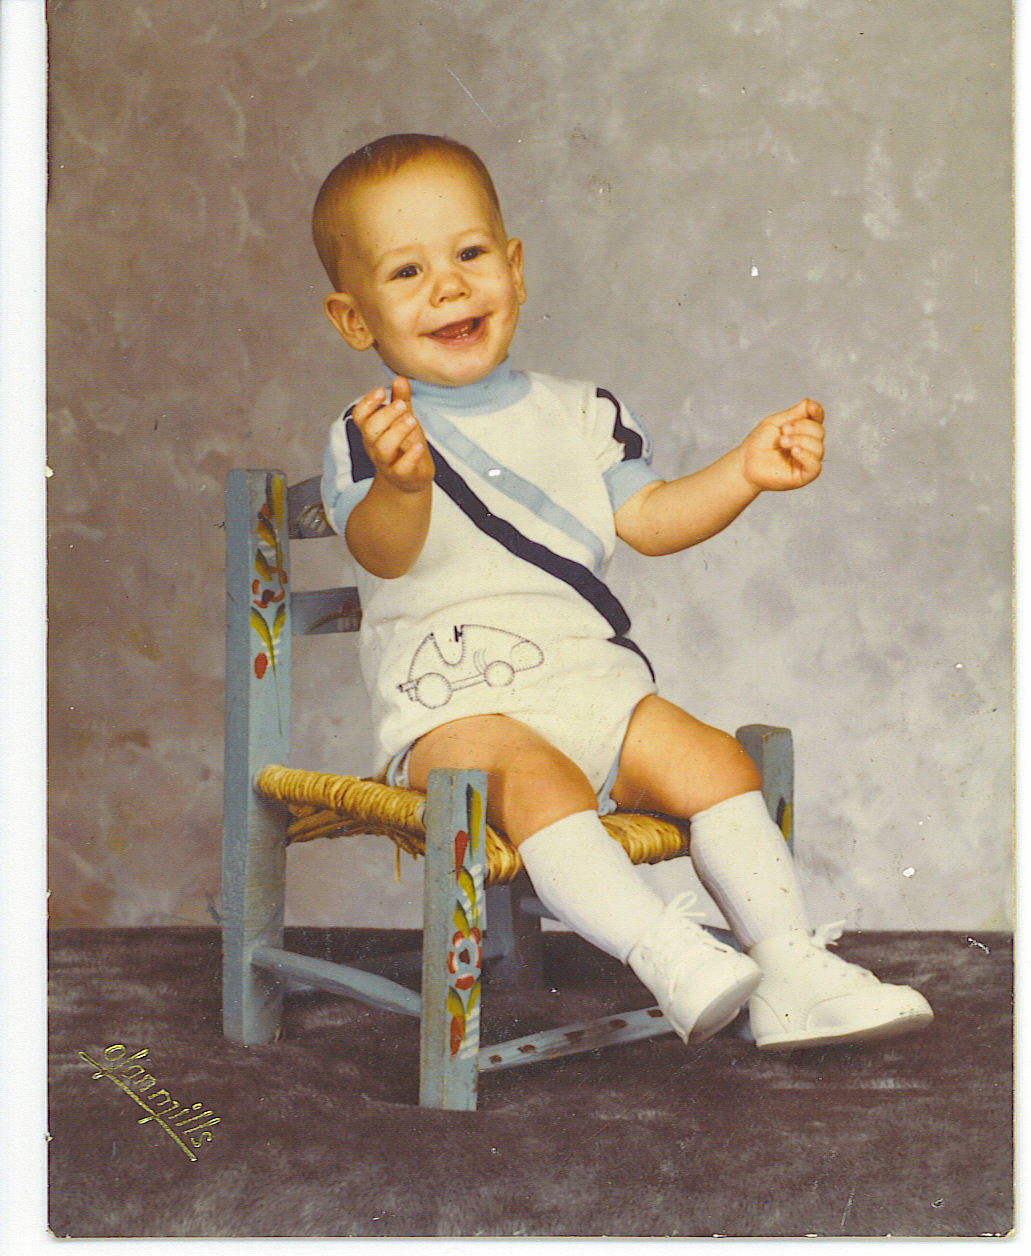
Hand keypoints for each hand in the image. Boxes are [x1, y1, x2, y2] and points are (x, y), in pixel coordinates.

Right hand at [352, 375, 434, 492]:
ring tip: (413, 420)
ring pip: (383, 448)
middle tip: (403, 405)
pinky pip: (401, 468)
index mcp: (372, 431)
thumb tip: (400, 378)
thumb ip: (401, 400)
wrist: (411, 479)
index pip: (359, 416)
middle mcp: (374, 446)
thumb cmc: (404, 445)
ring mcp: (387, 463)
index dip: (367, 403)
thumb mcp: (404, 420)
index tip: (381, 390)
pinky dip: (410, 457)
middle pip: (370, 430)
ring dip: (397, 432)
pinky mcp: (402, 476)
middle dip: (385, 415)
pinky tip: (420, 446)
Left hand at [738, 398, 824, 491]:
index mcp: (803, 431)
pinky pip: (815, 466)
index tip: (810, 407)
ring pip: (818, 448)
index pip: (818, 419)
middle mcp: (808, 446)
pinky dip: (806, 455)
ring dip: (800, 440)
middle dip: (802, 427)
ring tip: (782, 441)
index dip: (817, 412)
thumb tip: (810, 402)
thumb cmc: (758, 443)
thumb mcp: (775, 422)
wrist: (745, 463)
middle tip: (783, 430)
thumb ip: (794, 413)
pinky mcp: (803, 476)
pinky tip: (794, 451)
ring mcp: (806, 461)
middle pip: (819, 432)